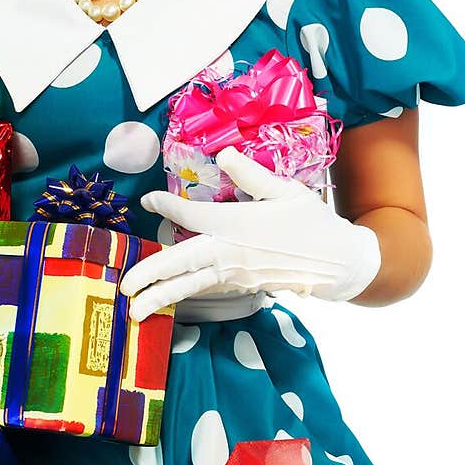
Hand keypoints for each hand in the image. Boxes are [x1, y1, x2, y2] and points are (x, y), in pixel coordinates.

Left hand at [120, 146, 380, 321]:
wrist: (338, 262)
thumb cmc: (312, 222)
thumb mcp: (286, 190)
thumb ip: (251, 175)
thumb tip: (224, 155)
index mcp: (238, 224)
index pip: (193, 215)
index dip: (168, 206)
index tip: (148, 200)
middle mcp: (231, 252)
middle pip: (182, 263)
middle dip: (151, 274)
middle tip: (125, 285)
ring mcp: (235, 274)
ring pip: (190, 285)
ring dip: (161, 297)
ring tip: (135, 310)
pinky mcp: (241, 286)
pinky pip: (205, 289)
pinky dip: (183, 295)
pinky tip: (166, 300)